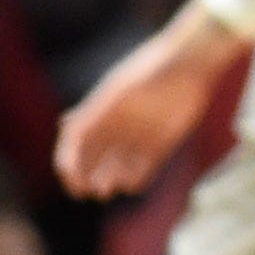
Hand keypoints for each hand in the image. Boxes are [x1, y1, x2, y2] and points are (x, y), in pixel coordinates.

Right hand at [56, 17, 239, 197]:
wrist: (190, 63)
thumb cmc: (149, 71)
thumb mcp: (117, 91)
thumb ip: (94, 109)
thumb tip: (65, 125)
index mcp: (101, 112)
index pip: (75, 144)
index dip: (70, 165)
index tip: (73, 180)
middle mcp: (118, 125)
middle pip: (95, 159)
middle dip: (89, 177)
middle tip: (92, 192)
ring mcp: (140, 133)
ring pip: (119, 166)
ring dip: (112, 180)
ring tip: (110, 188)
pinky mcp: (164, 140)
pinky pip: (147, 166)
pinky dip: (139, 179)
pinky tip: (134, 185)